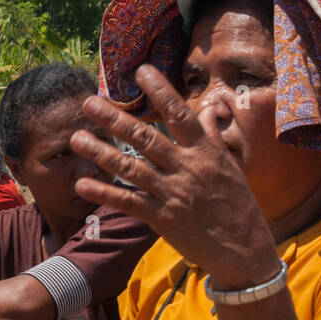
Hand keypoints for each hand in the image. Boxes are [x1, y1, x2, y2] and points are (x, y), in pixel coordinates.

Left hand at [70, 64, 279, 289]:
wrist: (244, 249)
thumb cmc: (238, 206)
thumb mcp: (230, 165)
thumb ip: (211, 136)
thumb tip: (206, 110)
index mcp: (205, 150)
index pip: (179, 113)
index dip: (160, 90)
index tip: (140, 71)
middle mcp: (187, 167)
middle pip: (146, 138)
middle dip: (115, 119)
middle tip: (88, 103)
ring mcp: (173, 193)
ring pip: (131, 167)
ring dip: (101, 153)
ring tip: (76, 139)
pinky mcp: (163, 218)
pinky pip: (129, 202)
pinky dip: (105, 193)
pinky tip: (82, 184)